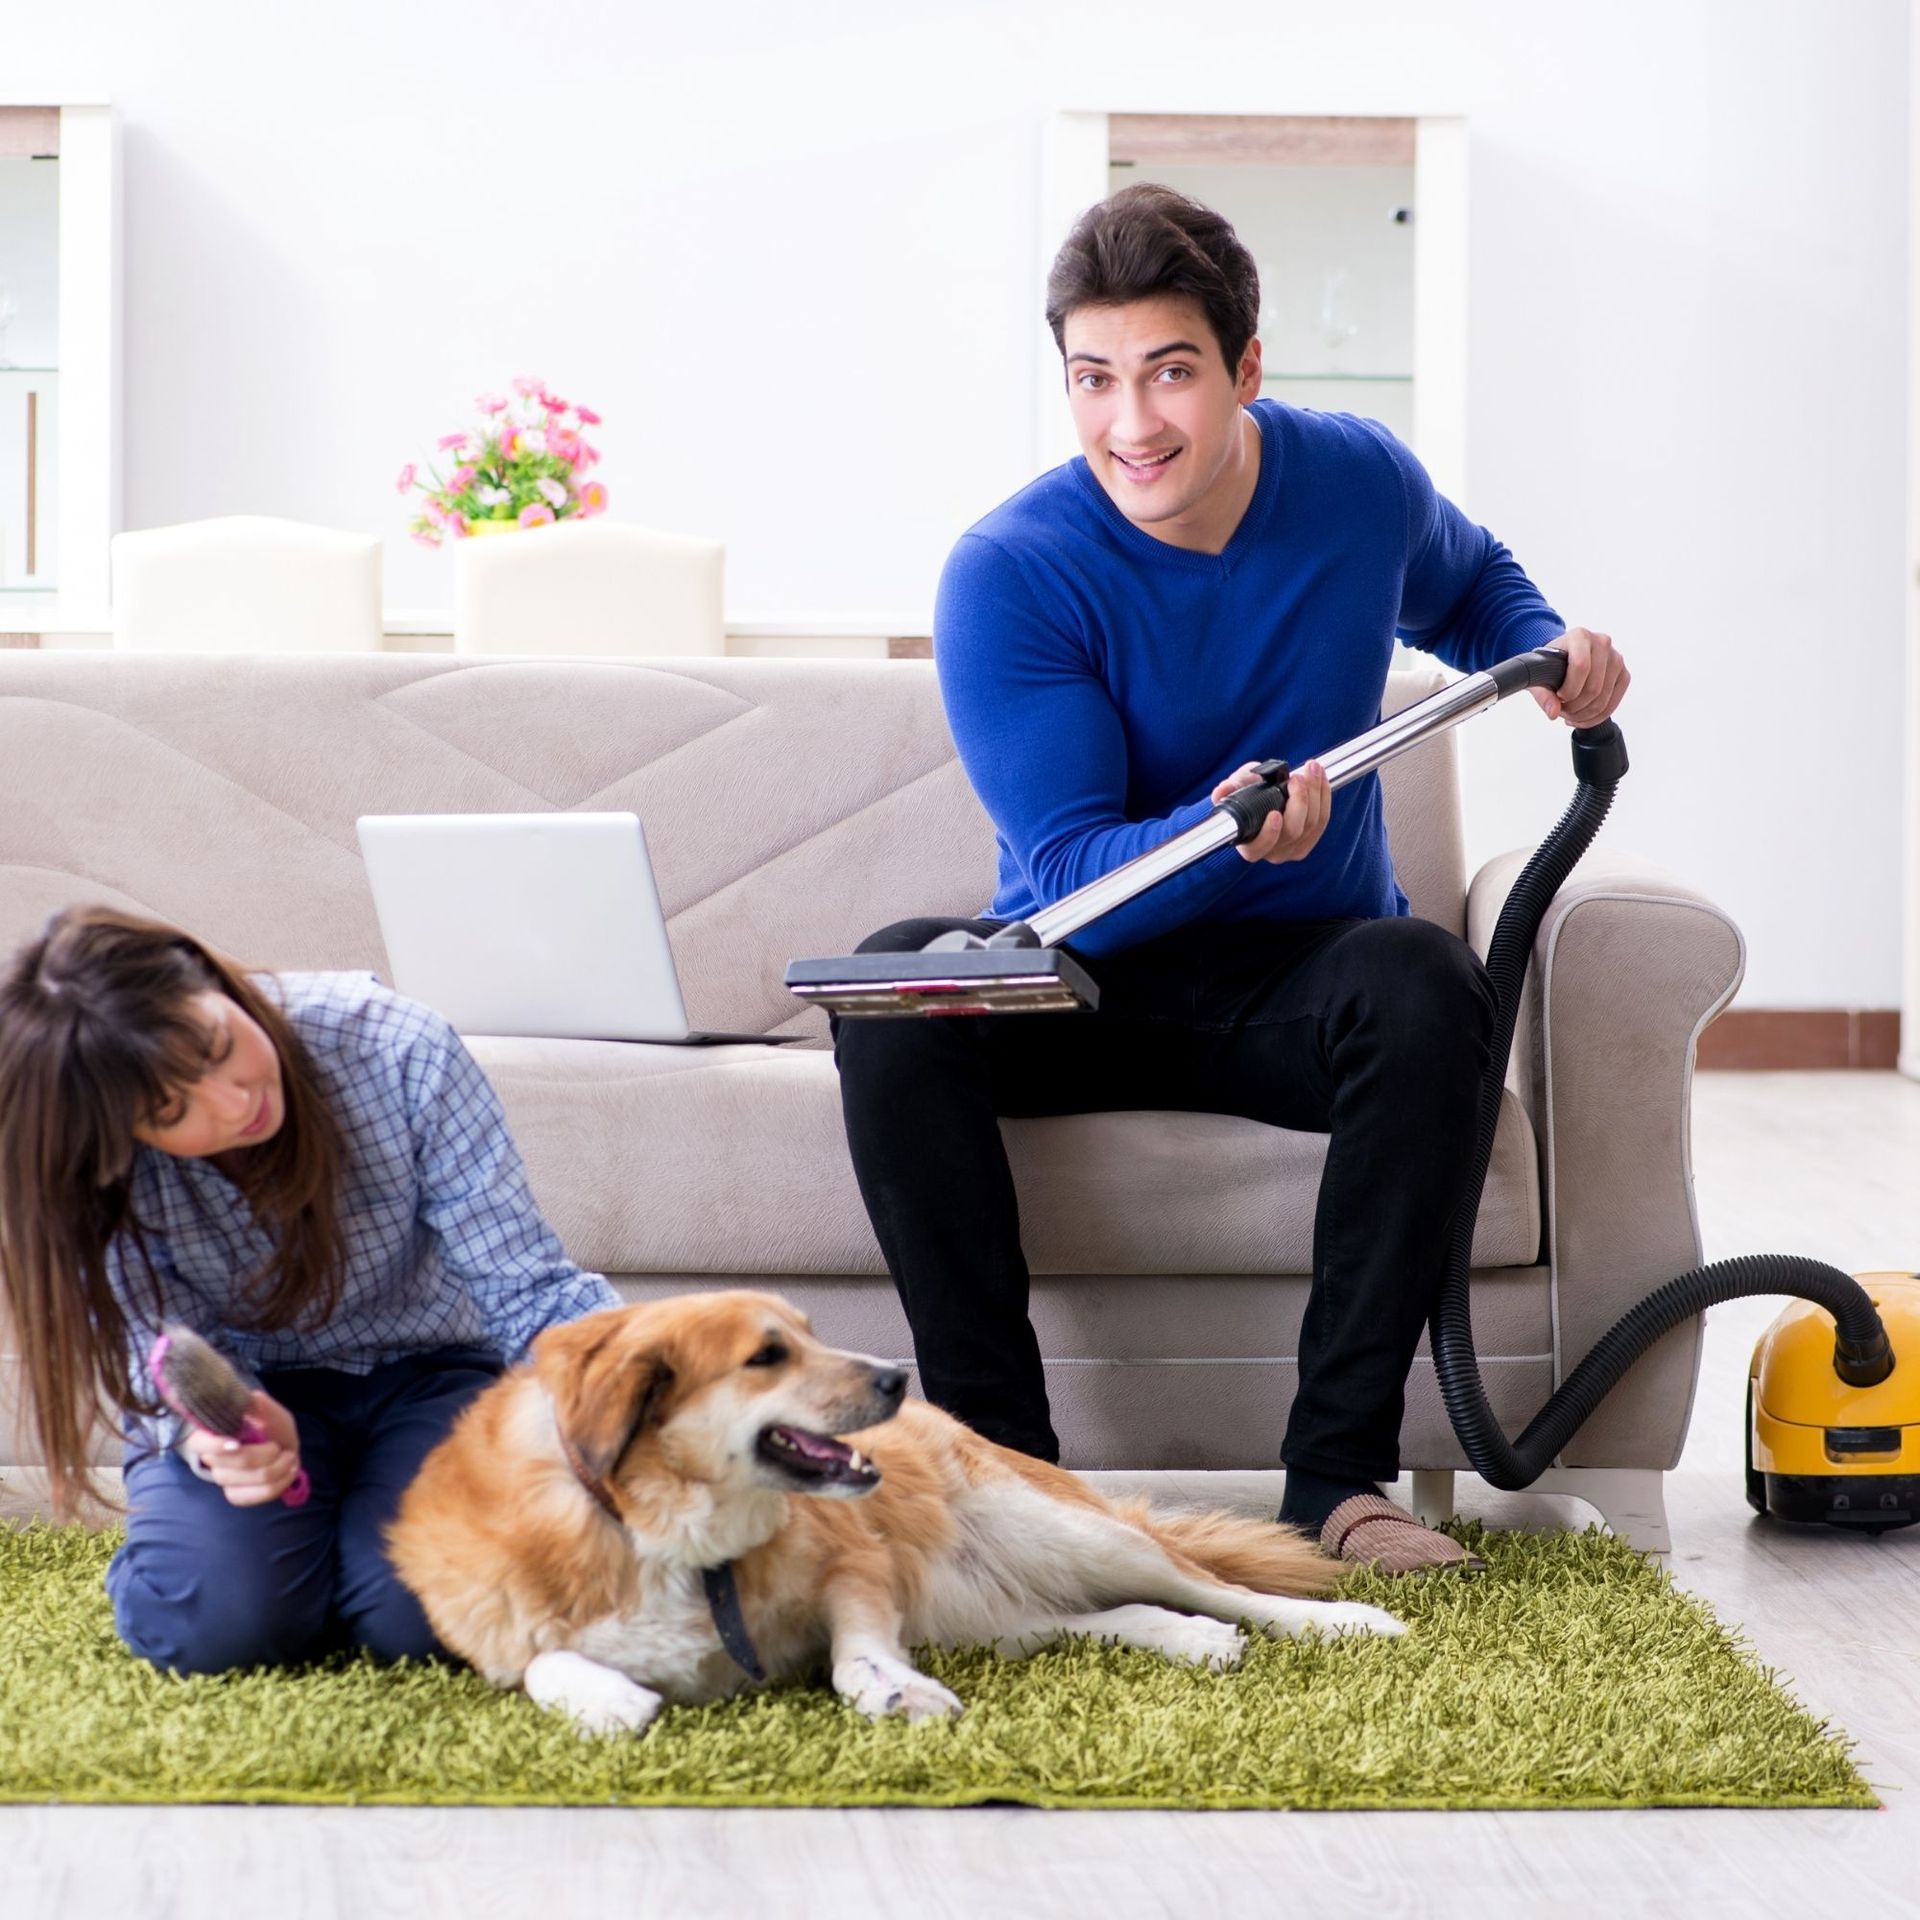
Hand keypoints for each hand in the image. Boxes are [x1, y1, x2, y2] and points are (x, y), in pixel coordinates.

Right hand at [182, 1389, 302, 1507]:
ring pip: (249, 1480)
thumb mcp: (270, 1411)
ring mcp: (223, 1479)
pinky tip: (288, 1472)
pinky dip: (278, 1484)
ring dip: (278, 1469)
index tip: (236, 1443)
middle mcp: (213, 1459)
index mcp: (212, 1435)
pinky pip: (255, 1496)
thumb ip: (260, 1405)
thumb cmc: (270, 1427)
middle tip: (280, 1447)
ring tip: (289, 1458)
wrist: (281, 1448)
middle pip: (234, 1462)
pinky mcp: (235, 1495)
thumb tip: (253, 1399)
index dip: (215, 1445)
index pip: (199, 1443)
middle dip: (266, 1455)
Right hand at [1211, 759, 1330, 865]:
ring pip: (1312, 824)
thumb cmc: (1246, 796)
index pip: (1259, 847)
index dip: (1269, 833)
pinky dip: (1324, 796)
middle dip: (1299, 800)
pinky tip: (1320, 779)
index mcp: (1249, 845)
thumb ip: (1227, 789)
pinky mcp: (1310, 840)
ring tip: (1311, 768)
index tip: (1275, 813)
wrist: (1263, 799)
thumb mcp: (1235, 789)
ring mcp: (1293, 849)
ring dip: (1315, 792)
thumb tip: (1221, 791)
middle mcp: (1272, 852)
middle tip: (1297, 777)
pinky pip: (1323, 820)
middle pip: (1293, 831)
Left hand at [1534, 627, 1628, 726]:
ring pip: (1603, 699)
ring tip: (1570, 713)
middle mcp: (1602, 643)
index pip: (1581, 666)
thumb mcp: (1539, 677)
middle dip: (1574, 707)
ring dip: (1584, 714)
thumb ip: (1543, 695)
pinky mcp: (1623, 674)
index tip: (1559, 696)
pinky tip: (1582, 716)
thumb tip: (1553, 712)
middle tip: (1562, 709)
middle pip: (1593, 688)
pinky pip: (1613, 703)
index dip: (1569, 689)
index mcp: (1579, 636)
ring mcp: (1616, 658)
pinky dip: (1596, 716)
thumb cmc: (1551, 664)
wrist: (1562, 658)